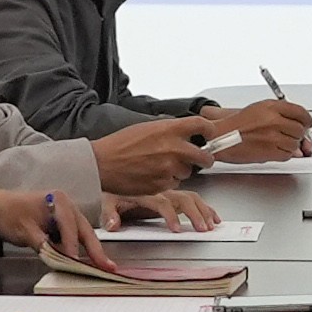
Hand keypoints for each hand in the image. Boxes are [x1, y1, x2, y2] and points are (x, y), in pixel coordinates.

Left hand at [0, 187, 104, 264]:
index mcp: (58, 201)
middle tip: (108, 266)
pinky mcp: (61, 222)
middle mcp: (66, 204)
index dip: (73, 246)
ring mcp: (66, 213)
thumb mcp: (24, 230)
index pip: (70, 227)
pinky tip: (87, 259)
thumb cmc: (7, 214)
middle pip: (84, 229)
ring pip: (82, 233)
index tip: (76, 262)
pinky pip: (74, 235)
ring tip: (103, 265)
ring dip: (92, 249)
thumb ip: (43, 244)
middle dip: (96, 249)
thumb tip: (58, 258)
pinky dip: (81, 247)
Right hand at [92, 116, 215, 193]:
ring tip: (161, 165)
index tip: (210, 134)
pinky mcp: (162, 185)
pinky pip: (174, 183)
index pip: (202, 125)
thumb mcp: (147, 128)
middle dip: (205, 158)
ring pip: (188, 172)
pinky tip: (153, 174)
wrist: (101, 163)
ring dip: (181, 170)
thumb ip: (170, 130)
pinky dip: (168, 180)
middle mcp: (172, 148)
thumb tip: (186, 133)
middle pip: (205, 156)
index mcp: (169, 130)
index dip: (209, 130)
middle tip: (200, 158)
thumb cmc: (120, 144)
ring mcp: (168, 169)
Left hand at [114, 188, 218, 230]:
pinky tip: (213, 215)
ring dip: (204, 210)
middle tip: (202, 229)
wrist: (113, 169)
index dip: (171, 216)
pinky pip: (194, 198)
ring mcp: (169, 191)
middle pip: (184, 199)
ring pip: (192, 197)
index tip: (176, 229)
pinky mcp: (174, 194)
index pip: (163, 203)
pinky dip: (205, 207)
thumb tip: (113, 225)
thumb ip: (110, 213)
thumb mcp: (107, 199)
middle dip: (195, 214)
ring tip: (211, 224)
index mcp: (147, 192)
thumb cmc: (112, 186)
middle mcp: (161, 190)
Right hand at [204, 96, 311, 160]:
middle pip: (300, 129)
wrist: (220, 137)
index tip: (308, 123)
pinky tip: (273, 149)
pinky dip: (283, 154)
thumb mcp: (258, 110)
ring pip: (295, 143)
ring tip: (277, 142)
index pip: (300, 111)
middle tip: (291, 135)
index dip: (307, 119)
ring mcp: (272, 136)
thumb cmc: (236, 125)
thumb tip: (299, 125)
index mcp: (271, 107)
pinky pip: (287, 155)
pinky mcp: (269, 151)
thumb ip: (280, 115)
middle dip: (298, 134)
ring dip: (290, 145)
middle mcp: (273, 120)